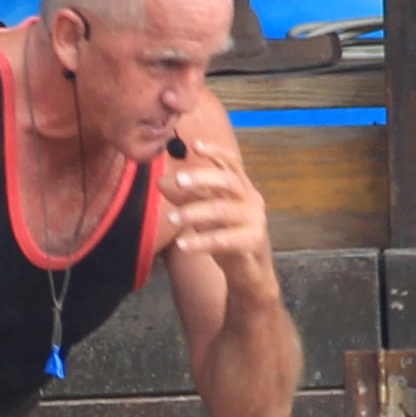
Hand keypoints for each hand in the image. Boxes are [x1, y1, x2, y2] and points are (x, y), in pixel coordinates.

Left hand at [153, 118, 273, 282]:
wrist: (249, 272)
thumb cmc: (227, 237)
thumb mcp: (206, 214)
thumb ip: (187, 197)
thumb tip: (160, 181)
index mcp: (241, 188)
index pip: (230, 162)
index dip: (215, 151)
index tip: (194, 144)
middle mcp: (251, 200)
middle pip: (228, 181)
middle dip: (203, 177)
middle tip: (177, 179)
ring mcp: (255, 221)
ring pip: (223, 210)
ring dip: (193, 212)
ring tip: (170, 218)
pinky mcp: (253, 242)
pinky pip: (224, 240)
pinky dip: (201, 241)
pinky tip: (182, 245)